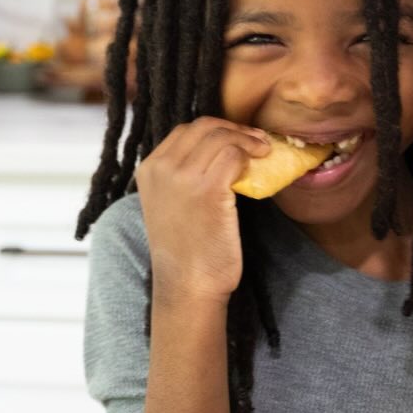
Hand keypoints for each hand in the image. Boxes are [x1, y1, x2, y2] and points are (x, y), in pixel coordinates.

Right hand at [135, 118, 269, 304]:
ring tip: (264, 150)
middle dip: (233, 128)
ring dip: (247, 139)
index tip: (237, 138)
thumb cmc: (186, 251)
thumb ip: (182, 177)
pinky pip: (233, 154)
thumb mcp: (171, 205)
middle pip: (202, 127)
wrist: (188, 286)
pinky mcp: (207, 189)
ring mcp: (182, 177)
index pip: (184, 131)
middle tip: (256, 140)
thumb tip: (219, 152)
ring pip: (221, 137)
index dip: (215, 129)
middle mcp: (161, 168)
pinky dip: (250, 154)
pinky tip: (261, 163)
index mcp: (148, 170)